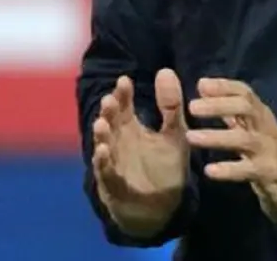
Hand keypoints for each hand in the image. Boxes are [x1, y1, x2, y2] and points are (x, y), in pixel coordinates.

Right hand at [91, 69, 189, 236]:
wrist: (163, 207)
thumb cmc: (165, 167)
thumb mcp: (175, 134)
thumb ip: (171, 105)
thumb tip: (165, 69)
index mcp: (131, 126)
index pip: (124, 104)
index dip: (122, 93)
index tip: (124, 81)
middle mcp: (118, 140)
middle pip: (110, 121)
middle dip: (108, 111)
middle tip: (109, 100)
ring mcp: (114, 161)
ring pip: (103, 144)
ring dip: (101, 134)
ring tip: (101, 123)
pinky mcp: (113, 183)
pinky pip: (106, 171)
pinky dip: (103, 162)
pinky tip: (104, 151)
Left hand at [187, 78, 276, 223]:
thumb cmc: (263, 151)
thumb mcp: (249, 127)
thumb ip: (228, 109)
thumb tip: (203, 85)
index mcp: (260, 114)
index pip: (245, 92)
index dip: (224, 86)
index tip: (201, 85)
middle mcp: (266, 127)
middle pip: (246, 108)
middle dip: (218, 105)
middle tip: (192, 107)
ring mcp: (269, 150)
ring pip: (244, 139)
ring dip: (216, 137)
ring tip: (190, 137)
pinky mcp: (269, 173)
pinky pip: (247, 170)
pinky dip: (228, 169)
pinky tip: (209, 170)